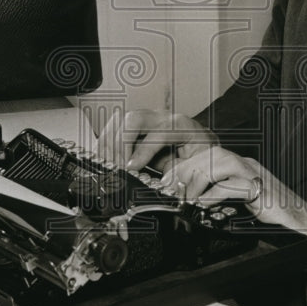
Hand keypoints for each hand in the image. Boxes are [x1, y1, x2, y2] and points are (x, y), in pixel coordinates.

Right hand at [96, 109, 217, 171]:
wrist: (202, 145)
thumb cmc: (200, 155)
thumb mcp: (198, 166)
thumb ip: (182, 174)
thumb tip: (166, 187)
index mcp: (182, 126)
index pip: (159, 132)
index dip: (143, 151)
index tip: (131, 168)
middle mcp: (163, 118)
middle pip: (134, 119)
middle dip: (121, 144)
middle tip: (118, 167)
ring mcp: (147, 119)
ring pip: (120, 120)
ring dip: (110, 144)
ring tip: (109, 165)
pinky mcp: (137, 126)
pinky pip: (115, 127)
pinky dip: (106, 142)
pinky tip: (104, 157)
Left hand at [161, 146, 306, 243]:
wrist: (303, 227)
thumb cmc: (271, 218)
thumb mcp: (237, 207)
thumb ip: (218, 201)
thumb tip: (190, 204)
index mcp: (239, 167)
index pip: (206, 155)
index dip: (183, 164)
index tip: (164, 181)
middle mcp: (246, 166)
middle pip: (211, 152)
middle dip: (186, 167)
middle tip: (170, 186)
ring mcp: (256, 177)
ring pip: (223, 161)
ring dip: (200, 177)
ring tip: (187, 195)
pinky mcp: (263, 192)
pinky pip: (237, 184)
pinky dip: (216, 192)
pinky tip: (204, 203)